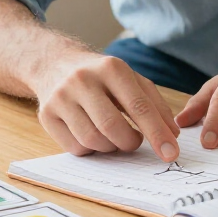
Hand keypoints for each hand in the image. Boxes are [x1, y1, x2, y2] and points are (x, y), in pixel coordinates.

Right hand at [30, 50, 179, 160]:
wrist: (56, 63)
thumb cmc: (102, 76)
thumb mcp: (131, 79)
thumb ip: (155, 104)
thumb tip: (172, 135)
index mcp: (111, 68)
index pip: (139, 106)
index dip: (157, 133)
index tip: (171, 153)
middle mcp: (83, 80)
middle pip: (112, 127)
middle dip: (130, 142)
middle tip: (135, 141)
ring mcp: (61, 97)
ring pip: (93, 140)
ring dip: (111, 147)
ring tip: (114, 136)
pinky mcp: (46, 114)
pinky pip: (75, 147)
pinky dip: (91, 149)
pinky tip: (94, 134)